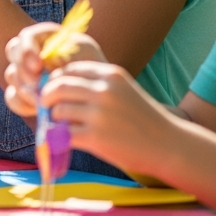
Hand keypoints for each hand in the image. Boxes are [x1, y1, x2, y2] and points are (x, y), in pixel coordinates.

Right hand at [4, 23, 107, 117]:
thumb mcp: (84, 55)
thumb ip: (63, 54)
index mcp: (46, 37)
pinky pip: (12, 97)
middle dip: (23, 69)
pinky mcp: (23, 93)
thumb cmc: (94, 68)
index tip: (38, 65)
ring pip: (11, 75)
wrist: (98, 92)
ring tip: (42, 100)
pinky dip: (22, 104)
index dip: (27, 49)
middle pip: (12, 52)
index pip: (27, 36)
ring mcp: (24, 72)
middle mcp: (31, 51)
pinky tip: (37, 110)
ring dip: (25, 87)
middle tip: (37, 84)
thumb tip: (41, 66)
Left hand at [40, 61, 173, 174]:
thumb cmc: (144, 118)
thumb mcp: (123, 90)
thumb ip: (96, 84)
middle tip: (44, 104)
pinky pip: (64, 134)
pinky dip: (59, 136)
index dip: (55, 79)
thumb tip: (57, 85)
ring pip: (59, 110)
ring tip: (61, 124)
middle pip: (58, 86)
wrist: (170, 145)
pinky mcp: (96, 137)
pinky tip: (65, 138)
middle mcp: (104, 91)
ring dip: (55, 118)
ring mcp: (99, 115)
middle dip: (47, 95)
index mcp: (110, 75)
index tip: (51, 88)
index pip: (69, 69)